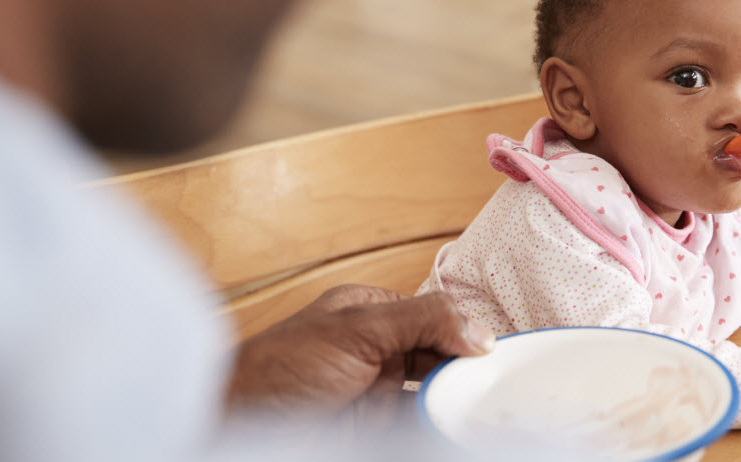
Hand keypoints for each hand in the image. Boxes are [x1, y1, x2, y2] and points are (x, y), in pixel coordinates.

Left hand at [226, 285, 494, 418]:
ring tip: (489, 408)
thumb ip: (421, 321)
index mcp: (370, 312)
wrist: (241, 429)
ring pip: (432, 393)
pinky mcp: (373, 429)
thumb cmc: (277, 370)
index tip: (498, 352)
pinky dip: (440, 425)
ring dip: (457, 399)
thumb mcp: (357, 330)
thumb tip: (478, 330)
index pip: (435, 316)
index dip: (466, 333)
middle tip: (499, 385)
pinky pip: (418, 424)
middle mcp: (376, 349)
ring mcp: (376, 391)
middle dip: (467, 369)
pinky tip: (461, 426)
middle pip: (440, 355)